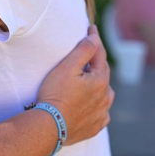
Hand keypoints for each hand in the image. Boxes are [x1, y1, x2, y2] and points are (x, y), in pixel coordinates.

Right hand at [36, 24, 112, 146]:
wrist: (49, 127)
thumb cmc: (55, 95)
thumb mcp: (67, 68)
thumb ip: (83, 51)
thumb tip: (95, 37)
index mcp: (100, 80)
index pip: (100, 54)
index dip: (95, 40)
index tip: (91, 28)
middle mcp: (105, 97)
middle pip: (103, 74)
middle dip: (97, 63)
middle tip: (89, 55)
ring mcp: (101, 114)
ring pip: (105, 95)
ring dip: (100, 86)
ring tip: (91, 83)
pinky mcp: (94, 127)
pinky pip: (102, 114)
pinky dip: (99, 107)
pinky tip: (92, 106)